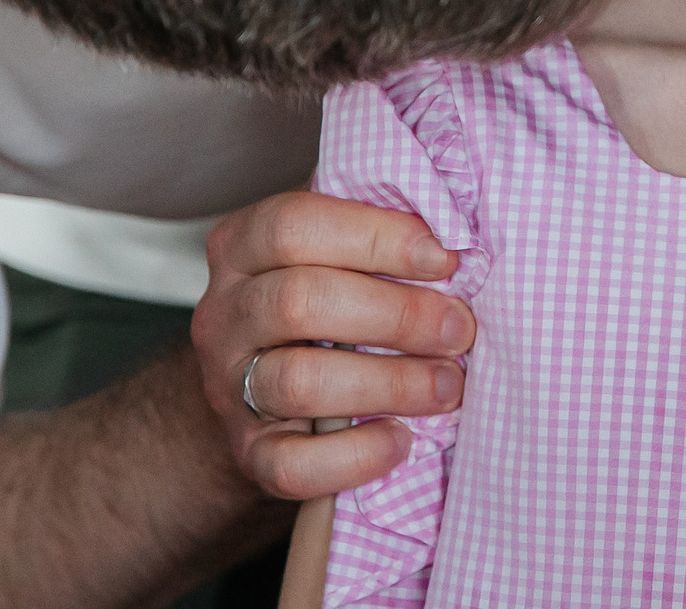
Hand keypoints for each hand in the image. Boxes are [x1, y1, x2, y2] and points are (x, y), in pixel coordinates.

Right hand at [192, 193, 473, 501]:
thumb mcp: (334, 253)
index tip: (446, 260)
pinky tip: (400, 439)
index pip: (295, 224)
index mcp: (243, 246)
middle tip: (461, 330)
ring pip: (296, 382)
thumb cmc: (324, 305)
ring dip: (390, 383)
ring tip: (448, 385)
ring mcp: (230, 388)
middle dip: (397, 315)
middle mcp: (224, 314)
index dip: (378, 238)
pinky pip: (292, 465)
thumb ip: (375, 229)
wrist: (265, 397)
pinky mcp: (249, 454)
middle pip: (299, 301)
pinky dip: (355, 456)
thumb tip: (458, 220)